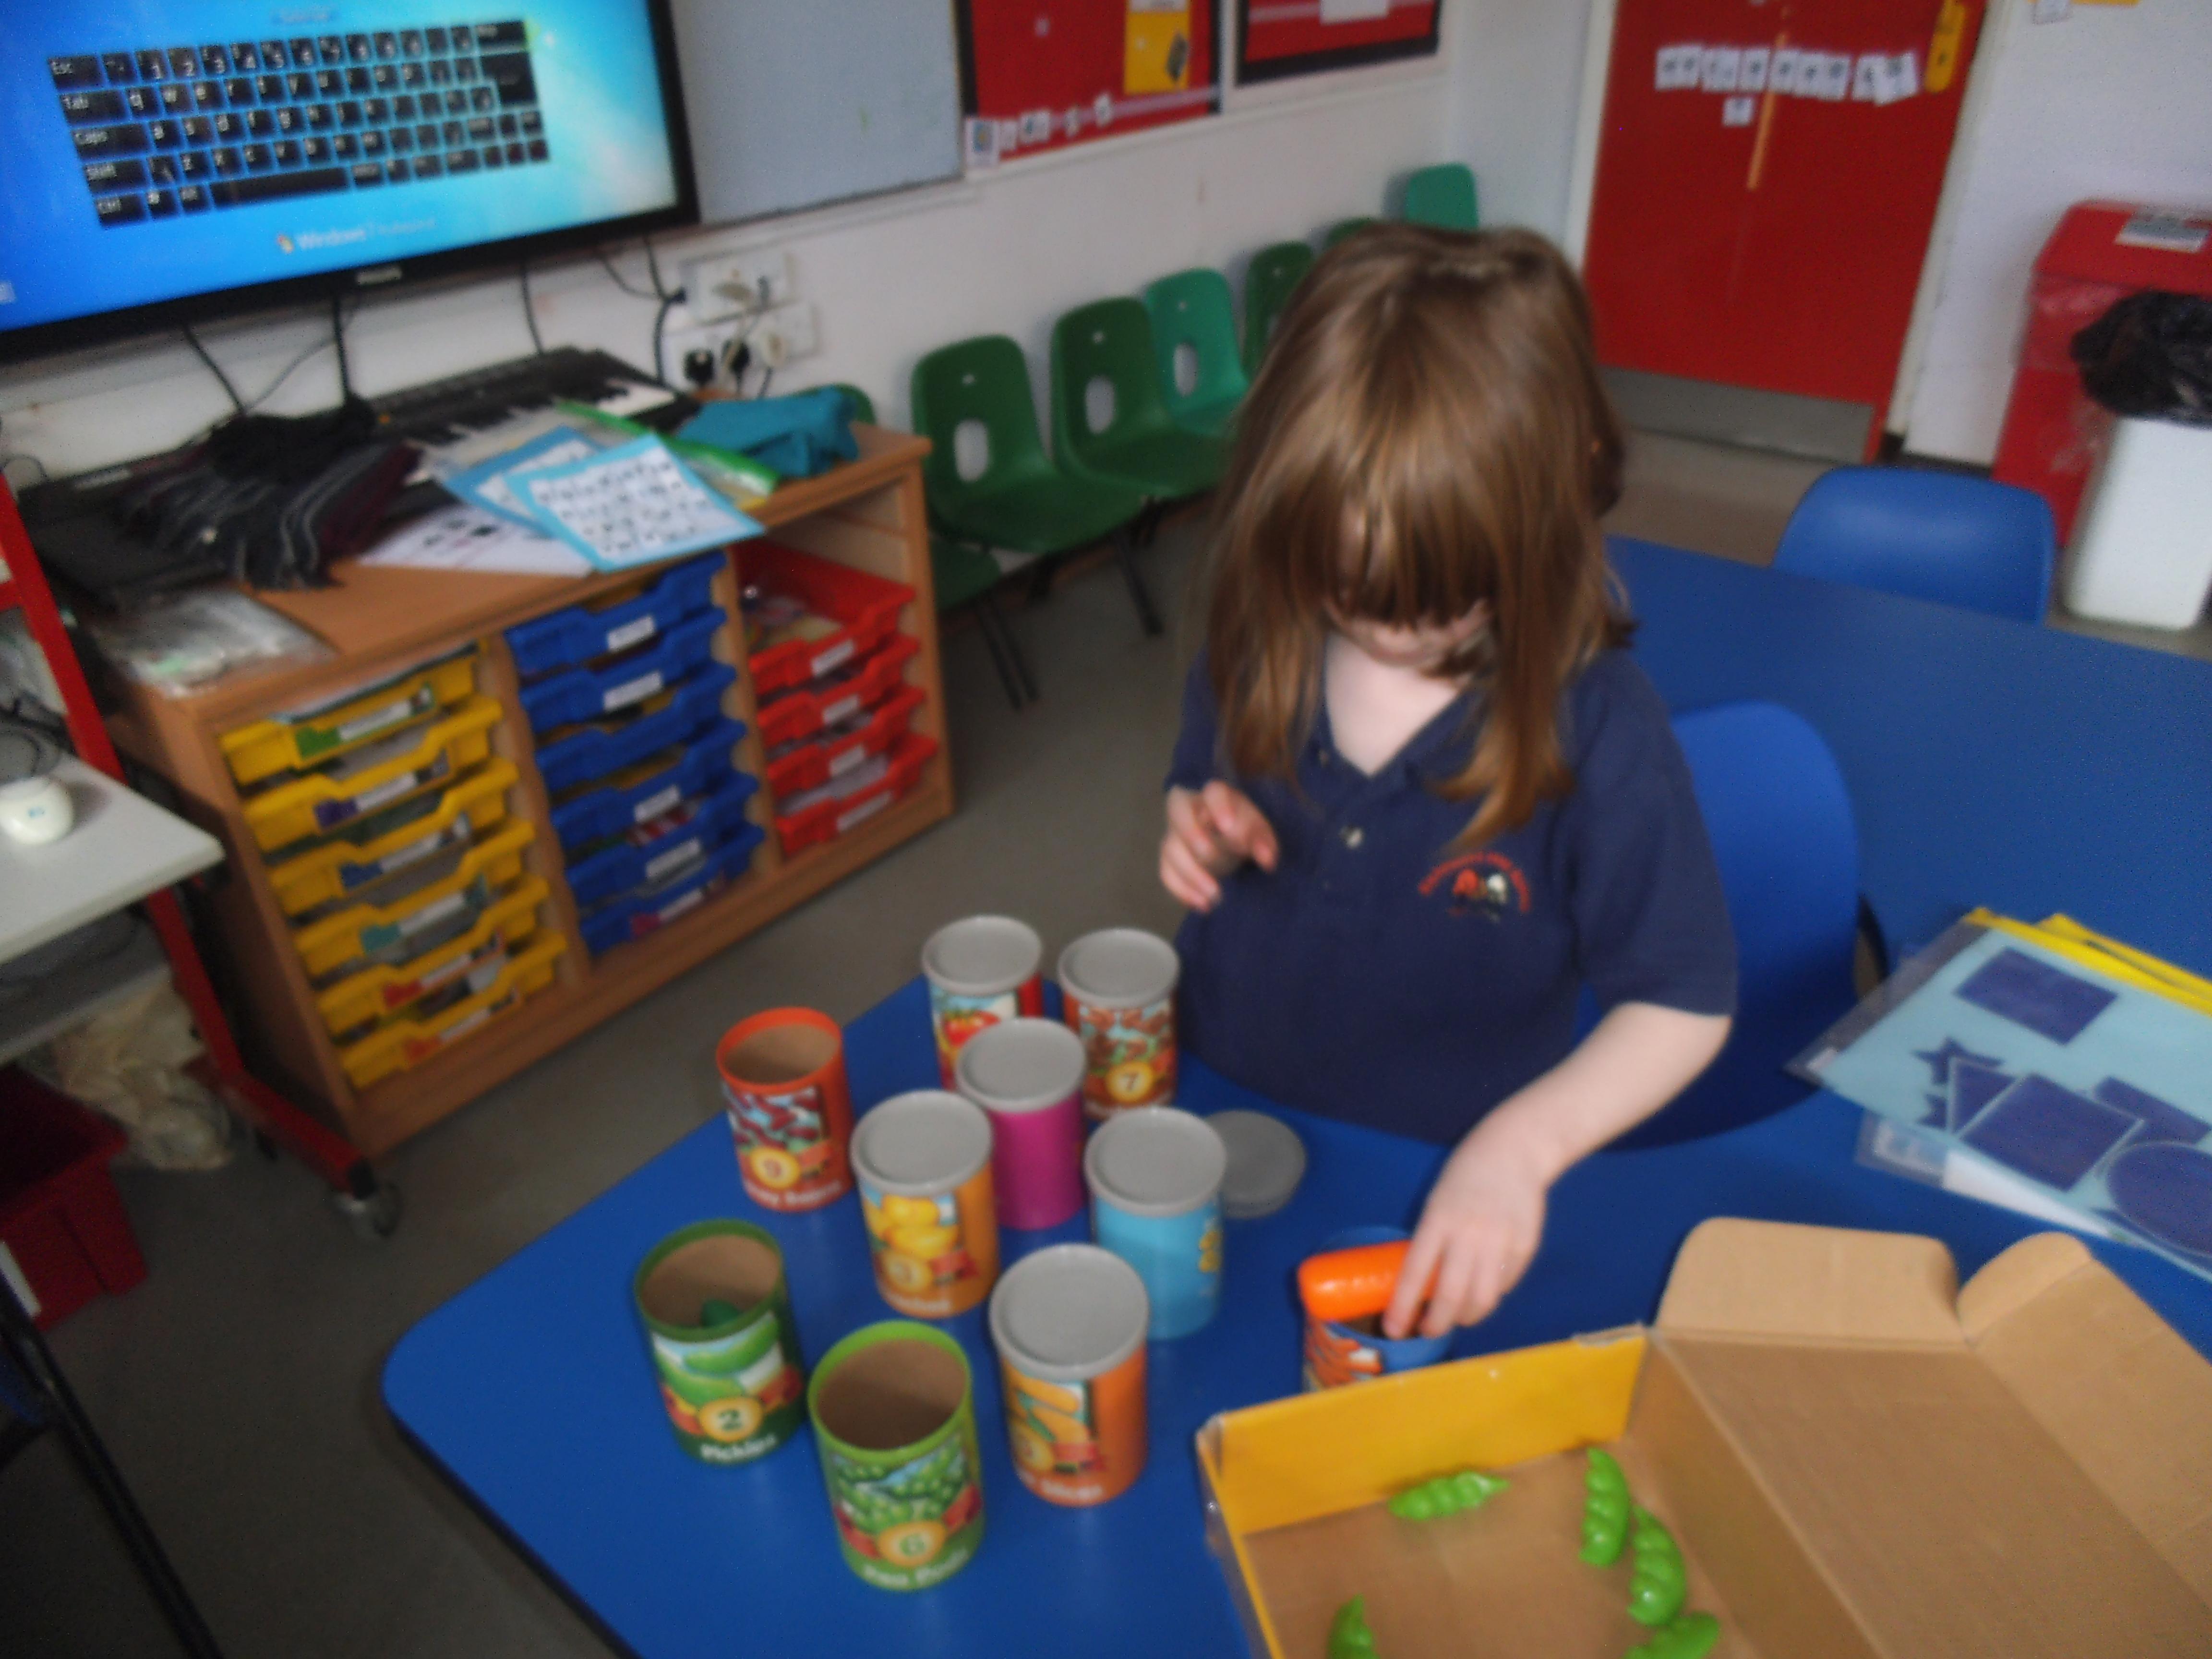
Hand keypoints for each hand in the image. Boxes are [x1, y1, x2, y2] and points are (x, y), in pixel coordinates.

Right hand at [1160, 782, 1278, 911]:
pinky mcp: (1169, 857)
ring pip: (1171, 847)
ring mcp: (1174, 833)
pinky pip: (1167, 872)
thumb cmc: (1244, 829)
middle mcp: (1189, 809)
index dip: (1218, 808)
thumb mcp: (1259, 832)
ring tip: (1215, 895)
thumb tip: (1268, 861)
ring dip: (1191, 873)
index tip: (1227, 827)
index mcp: (1216, 796)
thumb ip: (1264, 842)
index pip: (1214, 793)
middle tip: (1211, 858)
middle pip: (1178, 812)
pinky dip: (1182, 890)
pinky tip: (1202, 905)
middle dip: (1193, 835)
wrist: (1228, 840)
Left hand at [1384, 1115, 1553, 1339]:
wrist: (1514, 1150)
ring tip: (1458, 1317)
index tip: (1394, 1329)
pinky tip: (1483, 1288)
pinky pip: (1504, 1285)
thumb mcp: (1437, 1201)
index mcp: (1438, 1220)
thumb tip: (1423, 1283)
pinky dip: (1491, 1294)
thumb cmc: (1466, 1174)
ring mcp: (1500, 1242)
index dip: (1403, 1306)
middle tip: (1429, 1331)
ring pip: (1482, 1299)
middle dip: (1436, 1323)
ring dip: (1466, 1316)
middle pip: (1450, 1295)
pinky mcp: (1525, 1247)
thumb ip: (1432, 1239)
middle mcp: (1469, 1234)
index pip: (1416, 1273)